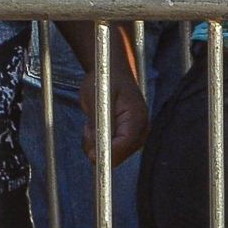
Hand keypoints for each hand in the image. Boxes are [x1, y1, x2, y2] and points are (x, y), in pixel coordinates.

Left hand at [94, 35, 149, 164]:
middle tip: (87, 128)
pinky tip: (93, 126)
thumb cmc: (105, 81)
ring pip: (113, 153)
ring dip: (96, 143)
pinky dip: (97, 141)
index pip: (126, 143)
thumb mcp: (100, 98)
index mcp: (137, 118)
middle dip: (100, 147)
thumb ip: (102, 124)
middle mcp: (140, 129)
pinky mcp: (124, 135)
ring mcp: (133, 134)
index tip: (92, 156)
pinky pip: (110, 147)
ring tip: (90, 124)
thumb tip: (101, 148)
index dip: (109, 153)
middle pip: (121, 153)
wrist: (108, 71)